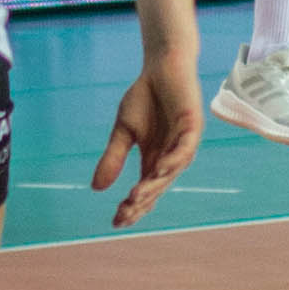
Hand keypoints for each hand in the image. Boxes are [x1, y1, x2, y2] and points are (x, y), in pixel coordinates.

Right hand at [93, 59, 204, 223]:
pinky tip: (159, 169)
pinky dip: (174, 160)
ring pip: (171, 172)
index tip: (116, 222)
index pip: (145, 190)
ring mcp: (184, 143)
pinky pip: (185, 148)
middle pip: (157, 187)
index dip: (132, 207)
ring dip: (154, 185)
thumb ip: (114, 158)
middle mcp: (171, 156)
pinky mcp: (193, 126)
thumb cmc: (145, 97)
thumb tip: (96, 188)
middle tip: (124, 214)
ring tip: (135, 197)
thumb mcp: (123, 131)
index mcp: (155, 159)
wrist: (162, 67)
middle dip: (141, 202)